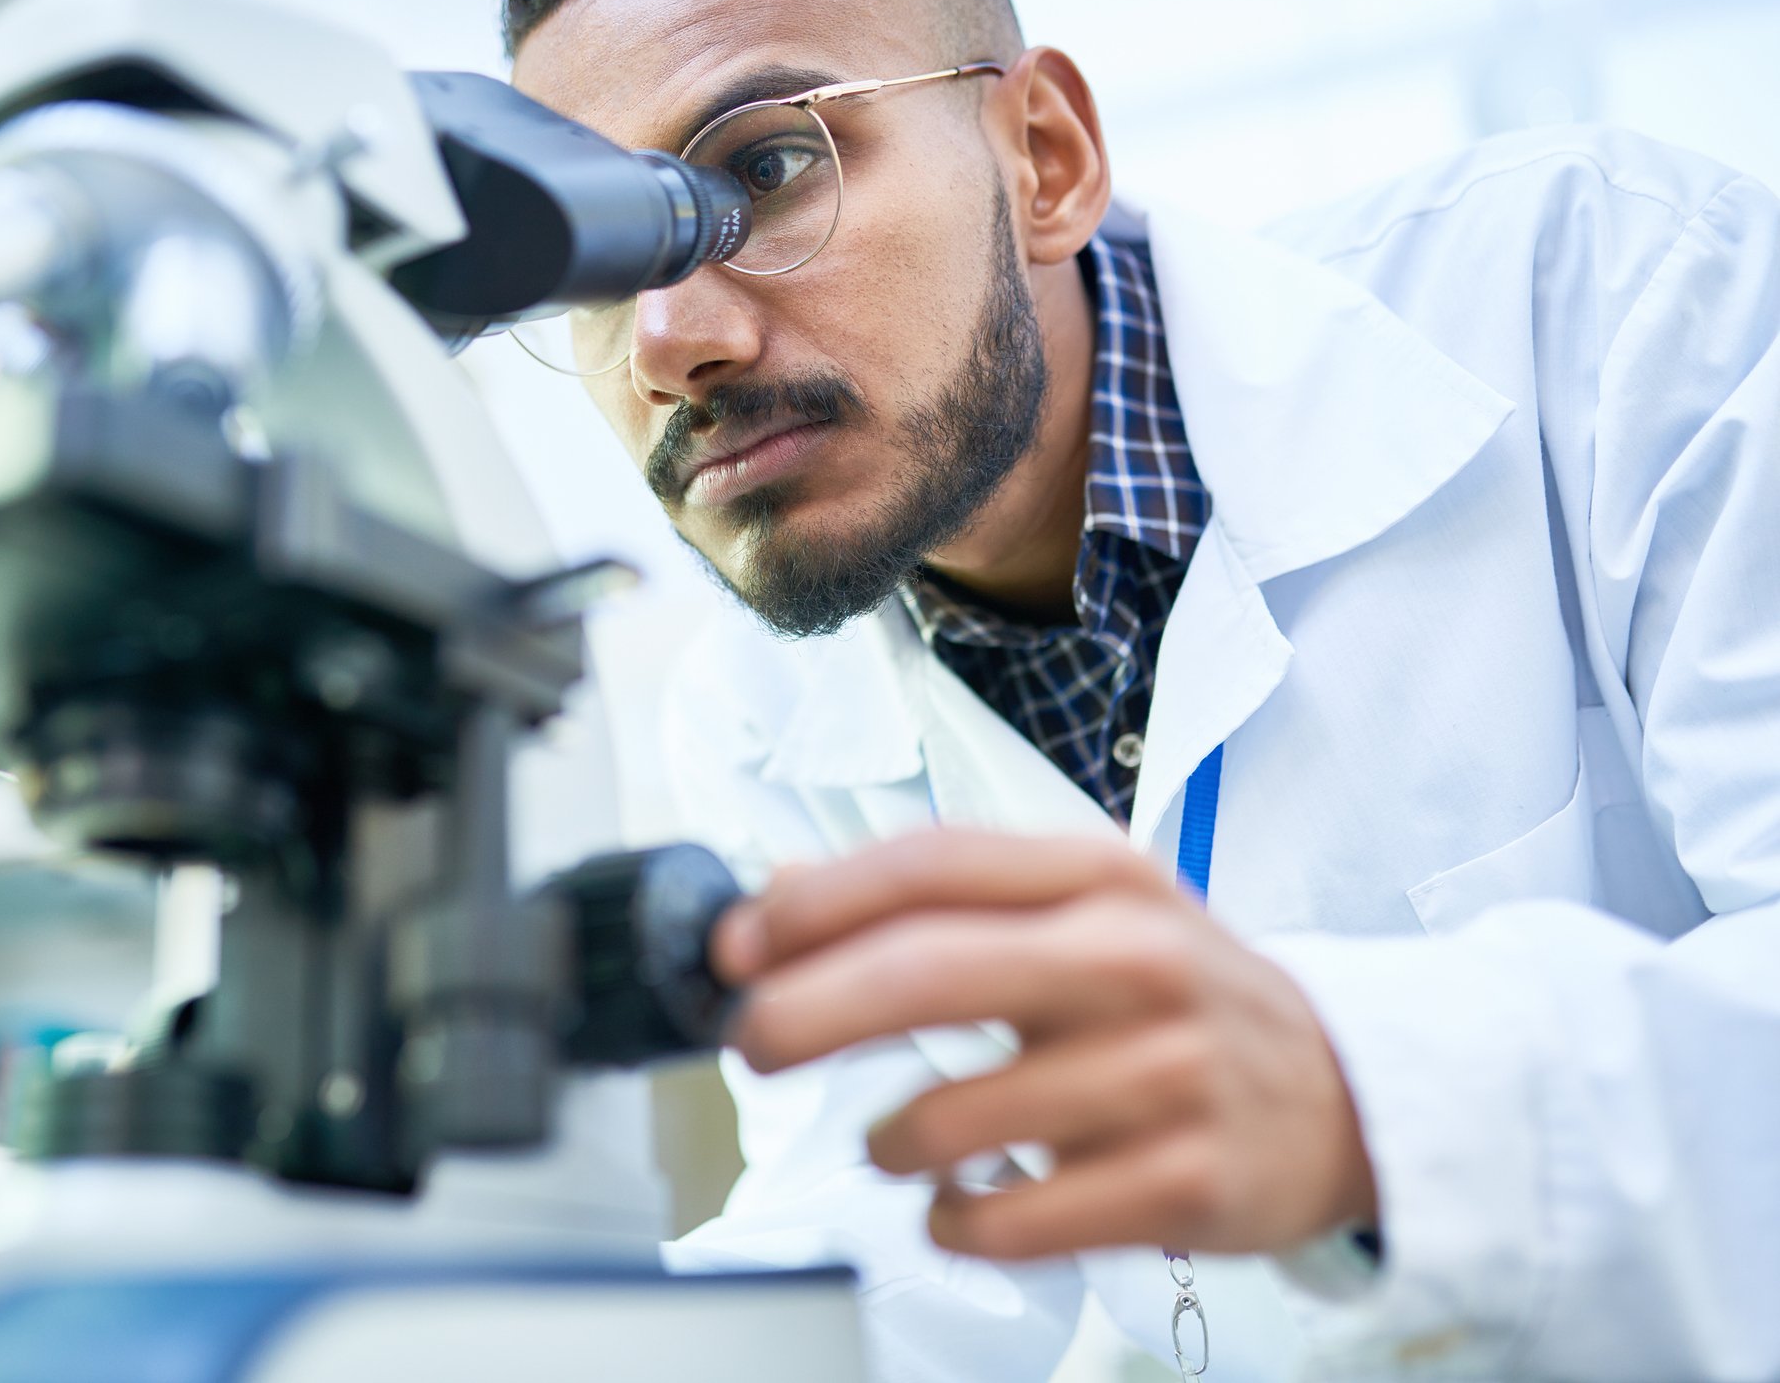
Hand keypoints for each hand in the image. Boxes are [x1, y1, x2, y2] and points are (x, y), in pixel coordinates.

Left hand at [712, 827, 1377, 1259]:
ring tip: (891, 1142)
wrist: (1347, 1093)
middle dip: (807, 1011)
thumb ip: (945, 897)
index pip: (932, 866)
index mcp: (1101, 877)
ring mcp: (1166, 1073)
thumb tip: (781, 894)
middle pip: (929, 973)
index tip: (738, 946)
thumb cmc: (1178, 996)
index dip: (815, 903)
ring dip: (887, 1140)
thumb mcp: (1084, 911)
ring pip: (958, 1115)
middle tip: (751, 1043)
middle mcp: (1136, 960)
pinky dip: (952, 1219)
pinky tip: (955, 1205)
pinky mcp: (1185, 1181)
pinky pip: (1014, 1217)